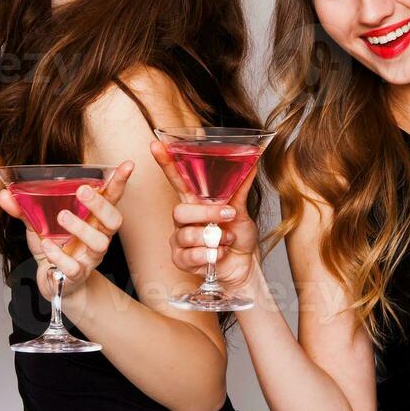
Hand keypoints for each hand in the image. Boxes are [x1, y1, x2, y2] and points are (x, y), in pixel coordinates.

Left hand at [0, 161, 134, 301]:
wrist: (53, 283)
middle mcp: (98, 237)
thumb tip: (5, 193)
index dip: (120, 182)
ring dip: (81, 228)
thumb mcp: (38, 224)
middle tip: (83, 190)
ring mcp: (90, 257)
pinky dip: (60, 256)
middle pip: (113, 220)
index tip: (127, 165)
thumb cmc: (54, 248)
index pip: (111, 198)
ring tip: (62, 217)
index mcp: (93, 219)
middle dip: (101, 204)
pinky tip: (48, 246)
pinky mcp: (77, 275)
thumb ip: (24, 208)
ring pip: (99, 243)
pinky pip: (74, 267)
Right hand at [150, 140, 262, 293]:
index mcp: (194, 202)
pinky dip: (210, 255)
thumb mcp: (241, 210)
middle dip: (207, 214)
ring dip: (214, 239)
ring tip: (226, 240)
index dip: (166, 163)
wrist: (243, 265)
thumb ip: (240, 188)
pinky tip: (218, 255)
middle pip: (180, 211)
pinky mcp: (181, 259)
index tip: (156, 145)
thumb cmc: (238, 236)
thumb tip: (253, 161)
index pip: (177, 179)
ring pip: (186, 235)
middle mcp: (183, 219)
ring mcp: (180, 239)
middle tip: (229, 215)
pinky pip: (189, 256)